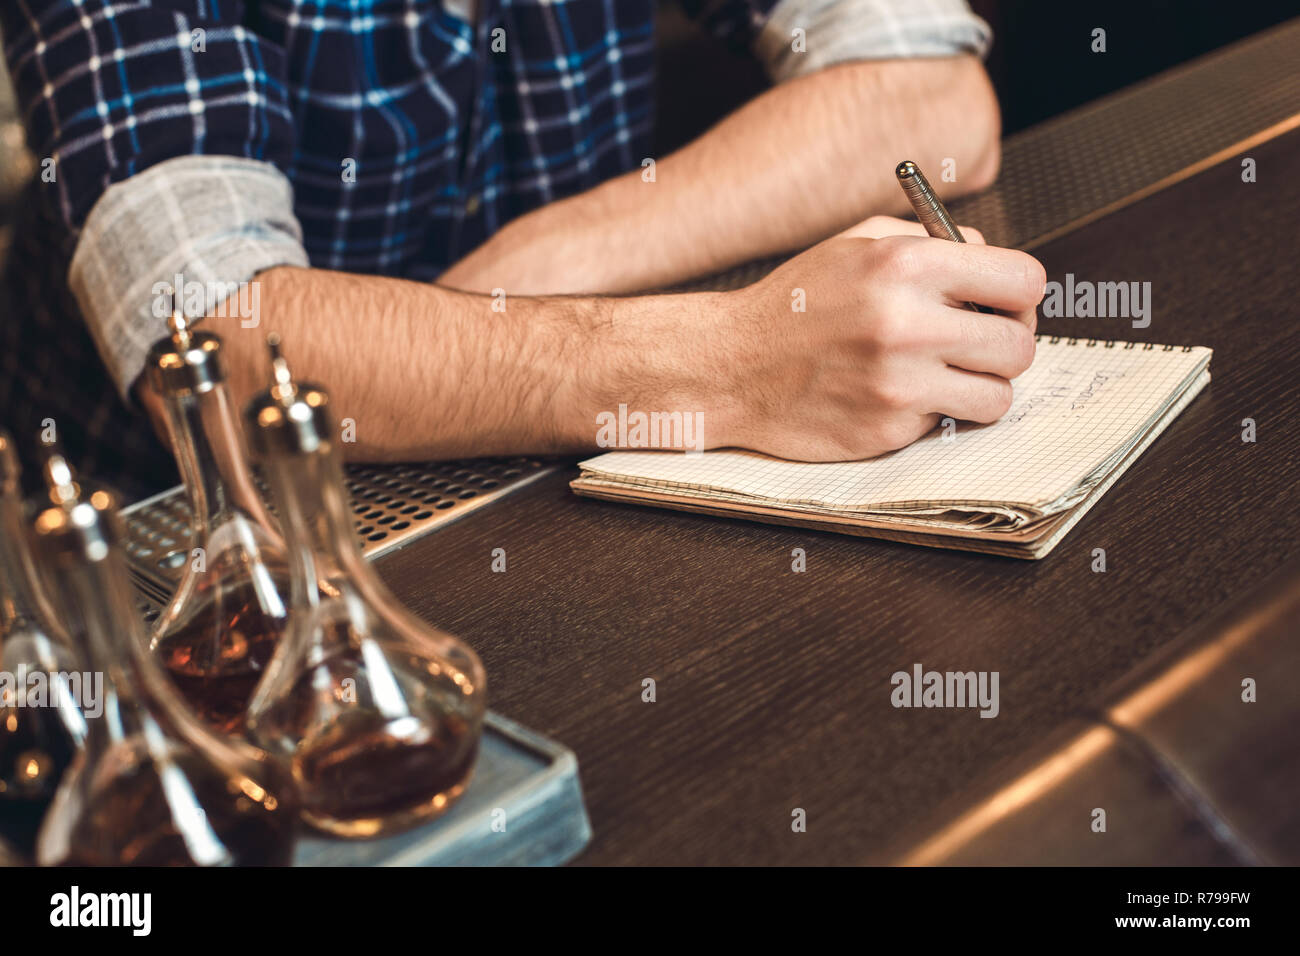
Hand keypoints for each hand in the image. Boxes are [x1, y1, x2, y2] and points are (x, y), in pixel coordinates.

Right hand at [712, 216, 1044, 460]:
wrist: (731, 367)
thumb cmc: (794, 305)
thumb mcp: (856, 245)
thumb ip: (930, 242)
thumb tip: (992, 262)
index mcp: (905, 264)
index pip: (1024, 281)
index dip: (1020, 296)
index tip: (1003, 306)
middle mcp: (907, 322)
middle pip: (1020, 345)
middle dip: (1005, 347)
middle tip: (976, 347)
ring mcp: (898, 382)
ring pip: (998, 396)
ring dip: (980, 388)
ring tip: (944, 376)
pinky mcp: (886, 429)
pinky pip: (949, 423)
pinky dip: (934, 412)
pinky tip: (897, 396)